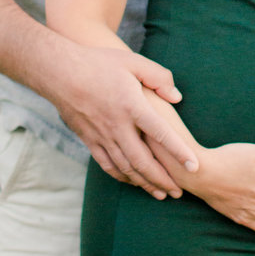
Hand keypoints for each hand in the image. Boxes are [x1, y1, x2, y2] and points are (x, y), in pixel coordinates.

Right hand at [56, 45, 197, 197]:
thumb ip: (159, 77)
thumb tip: (177, 97)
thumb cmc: (98, 63)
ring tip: (161, 194)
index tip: (195, 166)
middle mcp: (117, 125)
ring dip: (144, 183)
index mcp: (132, 105)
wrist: (59, 71)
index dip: (179, 151)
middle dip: (163, 179)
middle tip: (179, 193)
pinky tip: (134, 182)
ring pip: (126, 167)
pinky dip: (122, 177)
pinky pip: (108, 165)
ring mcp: (101, 135)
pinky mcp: (89, 140)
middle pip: (143, 161)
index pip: (161, 133)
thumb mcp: (132, 61)